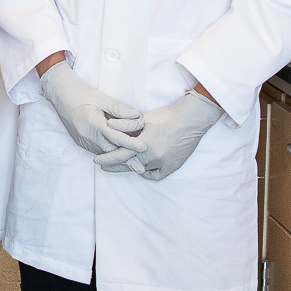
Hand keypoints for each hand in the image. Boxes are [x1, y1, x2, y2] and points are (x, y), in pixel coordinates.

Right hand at [39, 60, 142, 155]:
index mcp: (93, 123)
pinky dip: (108, 148)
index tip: (144, 148)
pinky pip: (97, 150)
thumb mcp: (103, 98)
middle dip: (126, 151)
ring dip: (117, 150)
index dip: (131, 145)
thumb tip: (138, 116)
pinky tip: (117, 144)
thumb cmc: (83, 93)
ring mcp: (82, 141)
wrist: (60, 94)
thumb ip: (120, 109)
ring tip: (132, 148)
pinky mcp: (80, 142)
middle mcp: (87, 135)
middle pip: (111, 150)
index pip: (116, 138)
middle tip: (141, 149)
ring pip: (104, 152)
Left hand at [94, 91, 222, 180]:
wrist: (193, 118)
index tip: (97, 160)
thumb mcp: (145, 118)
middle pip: (129, 165)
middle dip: (115, 165)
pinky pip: (156, 175)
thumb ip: (125, 123)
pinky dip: (148, 172)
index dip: (108, 158)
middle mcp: (155, 157)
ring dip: (130, 167)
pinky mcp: (173, 165)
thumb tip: (108, 125)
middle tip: (104, 165)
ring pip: (142, 170)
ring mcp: (165, 163)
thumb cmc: (168, 115)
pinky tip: (141, 167)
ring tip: (121, 164)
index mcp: (145, 145)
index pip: (121, 155)